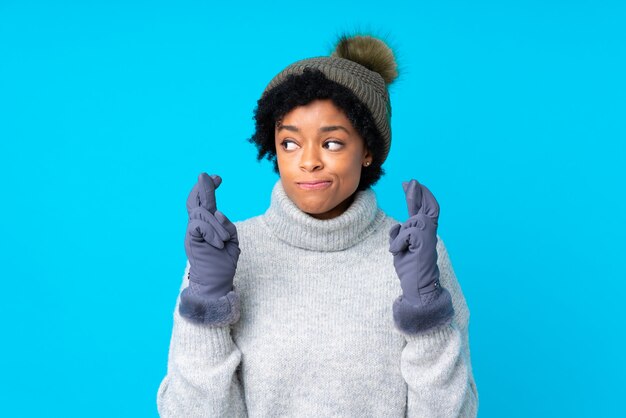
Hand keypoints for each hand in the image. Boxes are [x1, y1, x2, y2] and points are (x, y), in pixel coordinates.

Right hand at [183, 173, 239, 300]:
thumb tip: (219, 212)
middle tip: (208, 175)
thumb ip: (228, 226)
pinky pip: (199, 225)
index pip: (205, 202)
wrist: (215, 283)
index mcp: (207, 225)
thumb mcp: (232, 242)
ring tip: (224, 240)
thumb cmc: (223, 264)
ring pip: (202, 214)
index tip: (218, 177)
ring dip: (217, 225)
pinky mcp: (191, 240)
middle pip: (196, 201)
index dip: (209, 188)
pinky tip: (218, 243)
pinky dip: (211, 231)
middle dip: (203, 187)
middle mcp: (198, 227)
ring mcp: (193, 233)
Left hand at [389, 179, 440, 307]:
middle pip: (427, 208)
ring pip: (414, 221)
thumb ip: (400, 235)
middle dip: (419, 193)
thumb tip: (397, 225)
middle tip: (411, 180)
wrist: (417, 289)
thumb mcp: (400, 248)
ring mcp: (429, 239)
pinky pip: (409, 233)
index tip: (409, 184)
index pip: (421, 210)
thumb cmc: (410, 270)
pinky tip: (397, 251)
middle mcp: (429, 234)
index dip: (417, 196)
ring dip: (401, 233)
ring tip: (397, 249)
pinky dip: (399, 241)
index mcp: (422, 233)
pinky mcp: (426, 246)